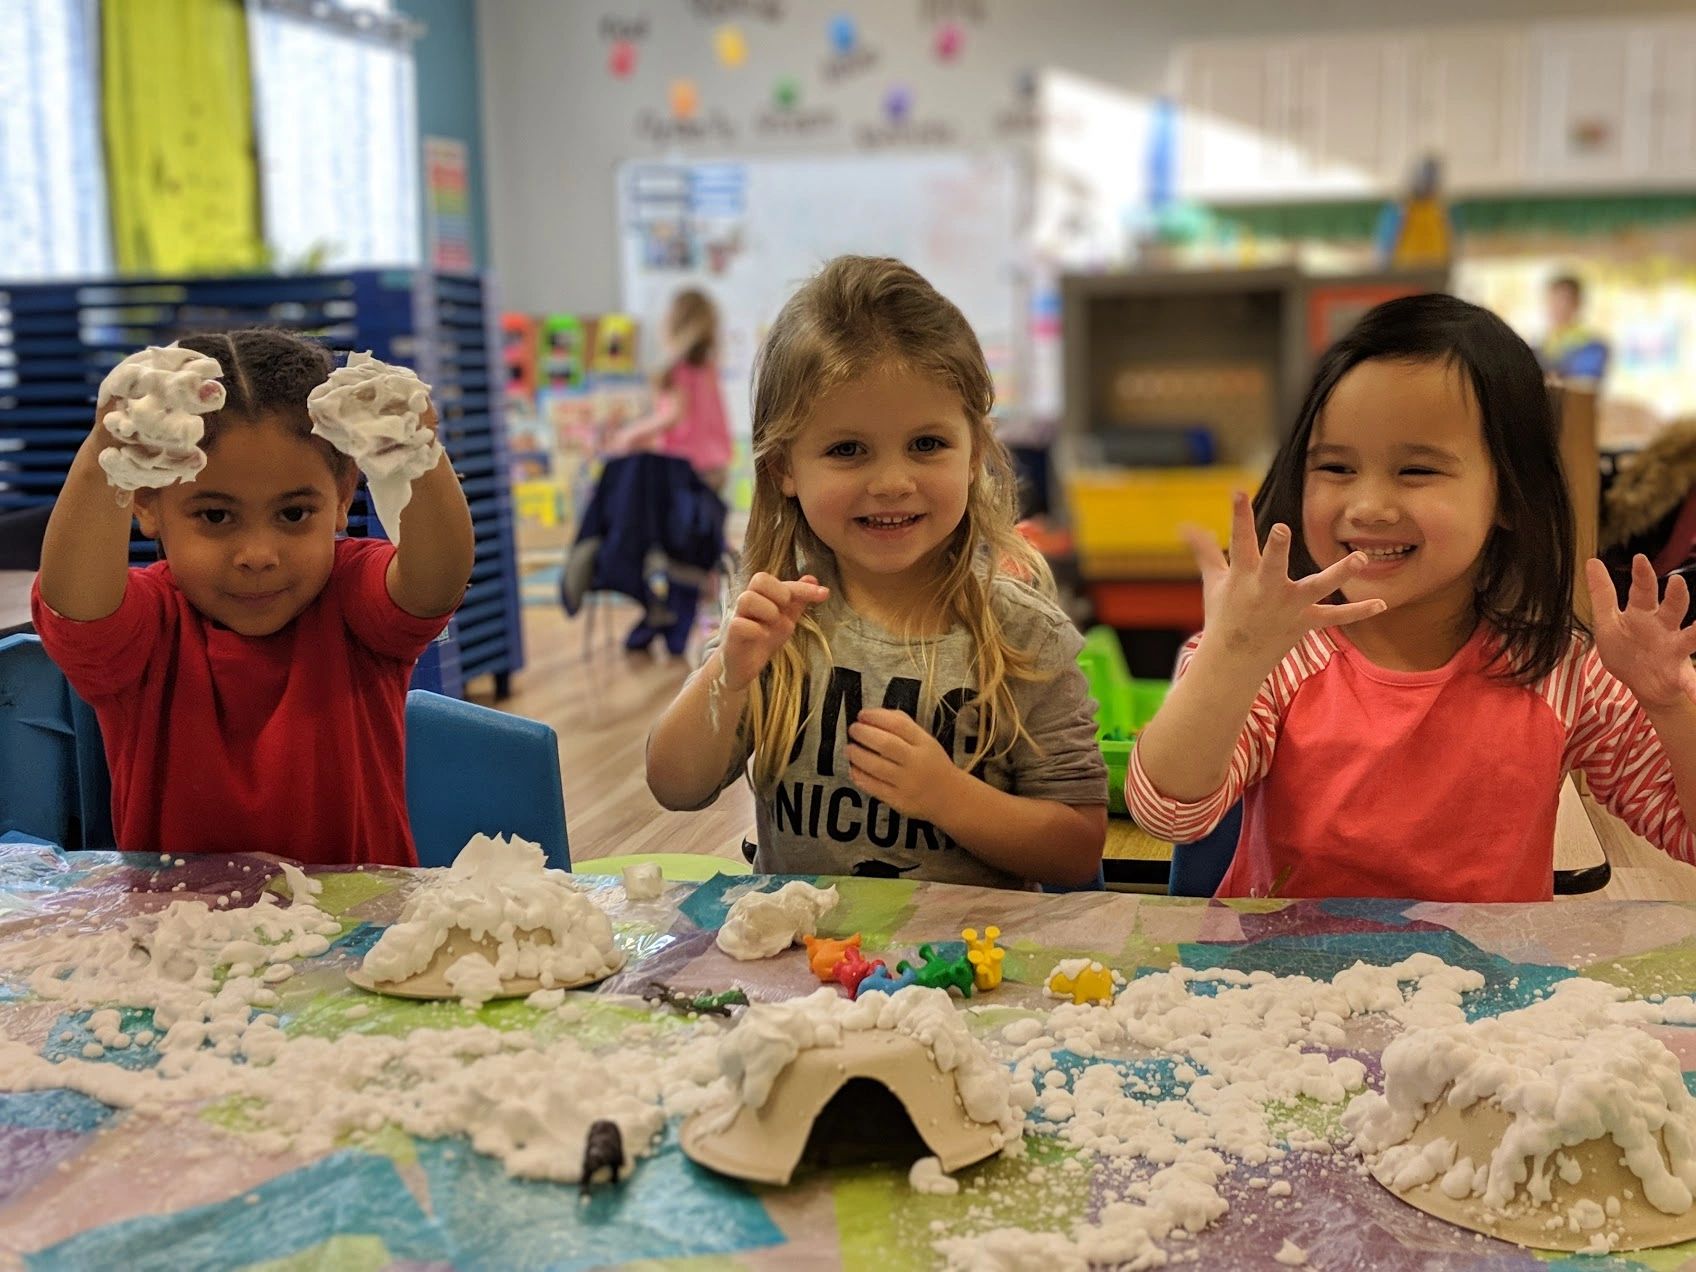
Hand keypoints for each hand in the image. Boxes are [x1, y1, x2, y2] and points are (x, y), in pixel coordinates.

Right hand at [718, 572, 828, 691]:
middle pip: (759, 579)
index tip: (824, 593)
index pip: (780, 580)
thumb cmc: (763, 637)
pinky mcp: (731, 635)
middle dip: (780, 592)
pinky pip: (739, 625)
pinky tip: (763, 637)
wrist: (744, 665)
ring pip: (747, 598)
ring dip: (767, 610)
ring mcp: (738, 617)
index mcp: (762, 595)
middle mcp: (749, 602)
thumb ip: (797, 600)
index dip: (803, 586)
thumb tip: (813, 577)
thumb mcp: (786, 618)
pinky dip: (755, 630)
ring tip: (773, 625)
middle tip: (785, 609)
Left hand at [846, 708, 961, 822]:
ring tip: (849, 748)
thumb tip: (873, 714)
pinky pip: (874, 788)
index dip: (876, 717)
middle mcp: (917, 762)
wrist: (951, 797)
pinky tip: (853, 768)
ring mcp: (908, 784)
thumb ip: (904, 725)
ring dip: (857, 755)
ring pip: (877, 767)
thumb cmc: (932, 763)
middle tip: (853, 730)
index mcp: (925, 743)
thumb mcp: (926, 741)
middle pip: (886, 745)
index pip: (899, 725)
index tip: (862, 714)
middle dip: (863, 734)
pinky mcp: (899, 801)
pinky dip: (860, 776)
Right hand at [1182, 492, 1386, 673]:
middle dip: (1275, 549)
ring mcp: (1288, 607)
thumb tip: (1185, 526)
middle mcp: (1265, 590)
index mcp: (1242, 577)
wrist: (1233, 661)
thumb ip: (1205, 551)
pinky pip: (1335, 617)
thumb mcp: (1213, 582)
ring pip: (1317, 587)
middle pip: (1272, 566)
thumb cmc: (1224, 616)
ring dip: (1339, 573)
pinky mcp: (1305, 623)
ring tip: (1360, 557)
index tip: (1237, 492)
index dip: (1238, 516)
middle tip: (1280, 530)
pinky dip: (1359, 612)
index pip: (1239, 541)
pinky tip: (1383, 602)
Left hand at [1587, 556, 1695, 711]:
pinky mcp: (1678, 673)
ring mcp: (1674, 649)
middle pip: (1672, 608)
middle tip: (1676, 583)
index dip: (1642, 575)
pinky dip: (1695, 687)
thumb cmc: (1626, 648)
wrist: (1639, 683)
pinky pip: (1690, 680)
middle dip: (1676, 595)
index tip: (1639, 558)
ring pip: (1691, 636)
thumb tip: (1592, 561)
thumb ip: (1602, 594)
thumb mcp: (1608, 622)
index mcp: (1643, 615)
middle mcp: (1663, 627)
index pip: (1643, 591)